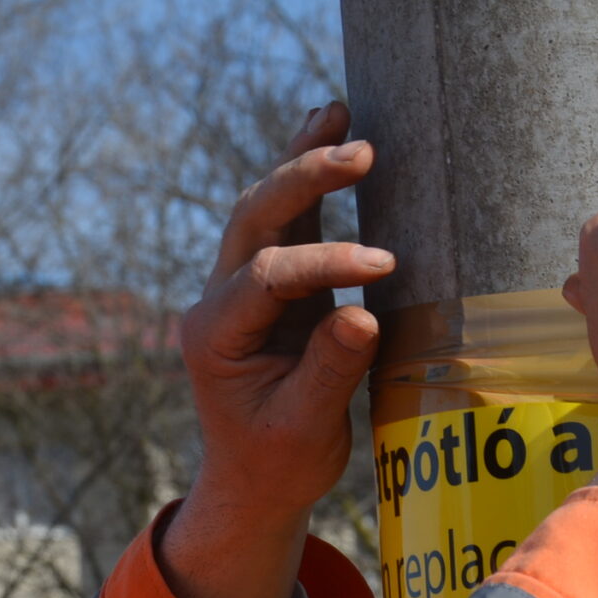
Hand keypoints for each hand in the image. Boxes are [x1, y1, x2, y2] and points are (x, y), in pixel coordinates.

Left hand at [161, 101, 393, 597]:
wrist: (255, 484)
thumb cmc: (279, 464)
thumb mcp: (305, 428)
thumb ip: (331, 370)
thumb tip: (365, 311)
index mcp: (214, 335)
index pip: (269, 276)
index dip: (326, 263)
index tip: (383, 269)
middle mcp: (218, 300)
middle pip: (255, 219)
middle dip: (305, 181)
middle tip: (360, 153)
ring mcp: (240, 287)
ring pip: (265, 208)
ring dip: (302, 162)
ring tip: (339, 113)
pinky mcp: (270, 285)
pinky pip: (287, 221)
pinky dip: (310, 181)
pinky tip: (329, 131)